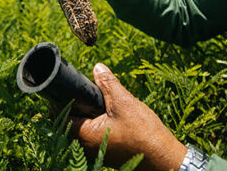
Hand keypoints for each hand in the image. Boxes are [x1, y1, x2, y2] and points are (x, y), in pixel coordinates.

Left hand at [71, 63, 186, 169]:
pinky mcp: (106, 153)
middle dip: (79, 105)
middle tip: (90, 92)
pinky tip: (113, 116)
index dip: (64, 97)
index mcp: (85, 136)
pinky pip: (95, 135)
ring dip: (91, 115)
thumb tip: (97, 68)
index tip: (73, 85)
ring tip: (104, 103)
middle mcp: (86, 147)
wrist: (163, 159)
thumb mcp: (124, 103)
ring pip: (84, 128)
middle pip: (72, 121)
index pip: (62, 114)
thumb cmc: (144, 134)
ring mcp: (96, 152)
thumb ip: (108, 84)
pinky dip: (100, 124)